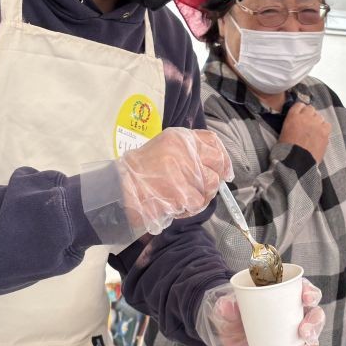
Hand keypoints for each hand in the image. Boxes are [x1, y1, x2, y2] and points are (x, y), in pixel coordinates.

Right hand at [116, 127, 231, 234]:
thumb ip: (190, 150)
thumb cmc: (142, 170)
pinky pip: (198, 203)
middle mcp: (185, 151)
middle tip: (203, 187)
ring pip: (210, 186)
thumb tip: (219, 164)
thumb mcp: (164, 147)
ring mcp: (185, 172)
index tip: (225, 171)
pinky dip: (190, 208)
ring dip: (201, 195)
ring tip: (184, 197)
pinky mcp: (182, 193)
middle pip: (217, 164)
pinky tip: (177, 206)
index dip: (223, 159)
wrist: (120, 188)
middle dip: (215, 178)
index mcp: (181, 138)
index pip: (213, 142)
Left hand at [196, 281, 324, 345]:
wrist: (226, 336)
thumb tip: (227, 306)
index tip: (306, 298)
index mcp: (285, 296)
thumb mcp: (224, 309)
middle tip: (304, 331)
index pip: (305, 290)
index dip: (311, 293)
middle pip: (315, 315)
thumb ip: (224, 307)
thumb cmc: (230, 315)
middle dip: (315, 323)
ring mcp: (293, 335)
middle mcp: (294, 315)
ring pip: (312, 339)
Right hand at [280, 103, 330, 163]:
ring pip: (319, 116)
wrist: (296, 162)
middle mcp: (306, 117)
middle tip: (307, 124)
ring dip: (316, 121)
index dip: (300, 110)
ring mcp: (316, 124)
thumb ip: (291, 124)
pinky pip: (327, 124)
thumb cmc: (286, 151)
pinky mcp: (325, 132)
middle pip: (310, 109)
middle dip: (309, 115)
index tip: (300, 115)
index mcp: (293, 117)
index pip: (299, 105)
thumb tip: (296, 124)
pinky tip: (320, 134)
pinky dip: (324, 128)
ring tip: (314, 131)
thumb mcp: (283, 133)